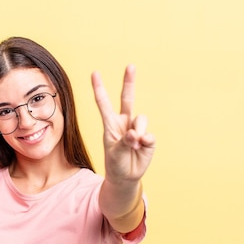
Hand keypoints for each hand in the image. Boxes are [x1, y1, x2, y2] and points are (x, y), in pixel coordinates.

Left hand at [91, 65, 155, 183]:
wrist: (126, 177)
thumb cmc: (115, 163)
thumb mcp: (114, 153)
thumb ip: (124, 141)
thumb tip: (136, 133)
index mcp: (110, 123)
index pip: (104, 103)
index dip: (99, 88)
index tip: (94, 73)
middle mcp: (124, 122)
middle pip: (127, 98)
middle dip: (129, 82)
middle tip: (130, 66)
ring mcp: (137, 128)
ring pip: (140, 119)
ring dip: (137, 132)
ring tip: (133, 146)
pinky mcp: (148, 138)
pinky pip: (149, 134)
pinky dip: (145, 141)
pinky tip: (140, 147)